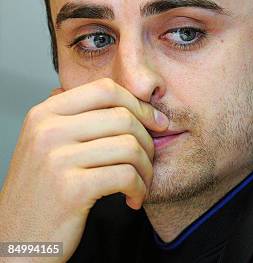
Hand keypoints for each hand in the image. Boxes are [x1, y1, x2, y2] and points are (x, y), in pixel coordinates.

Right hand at [0, 78, 168, 261]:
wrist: (17, 241)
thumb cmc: (42, 192)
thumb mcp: (47, 145)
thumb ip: (76, 117)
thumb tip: (120, 94)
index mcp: (44, 114)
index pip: (105, 89)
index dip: (139, 104)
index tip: (156, 122)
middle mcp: (47, 131)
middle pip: (123, 117)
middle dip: (148, 139)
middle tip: (149, 160)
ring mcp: (56, 159)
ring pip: (130, 146)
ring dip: (146, 168)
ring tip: (141, 183)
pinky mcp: (71, 189)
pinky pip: (126, 175)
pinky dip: (139, 188)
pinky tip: (133, 199)